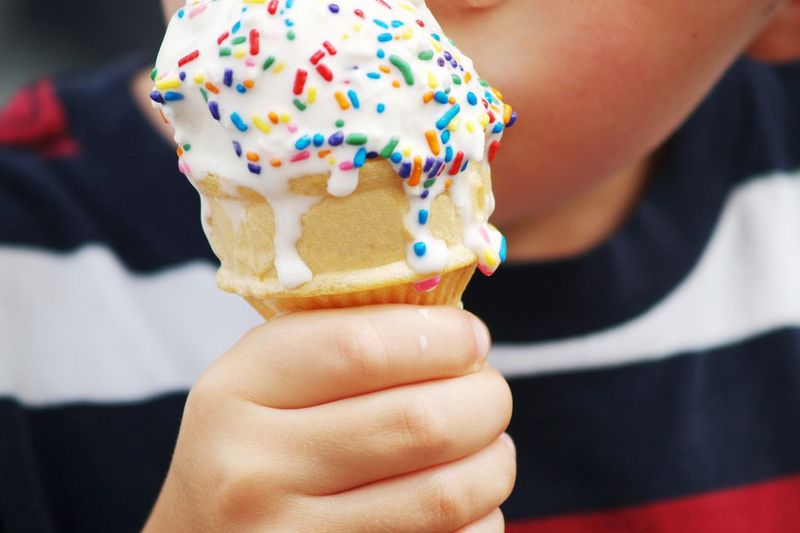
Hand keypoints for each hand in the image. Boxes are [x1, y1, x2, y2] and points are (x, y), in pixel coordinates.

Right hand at [144, 305, 514, 531]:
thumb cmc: (257, 443)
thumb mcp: (266, 378)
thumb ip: (342, 340)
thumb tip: (464, 334)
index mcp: (237, 392)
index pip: (362, 348)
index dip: (442, 337)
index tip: (471, 338)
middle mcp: (253, 471)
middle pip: (418, 422)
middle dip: (485, 399)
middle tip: (489, 392)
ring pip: (445, 494)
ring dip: (494, 461)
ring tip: (488, 444)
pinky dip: (481, 518)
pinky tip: (466, 501)